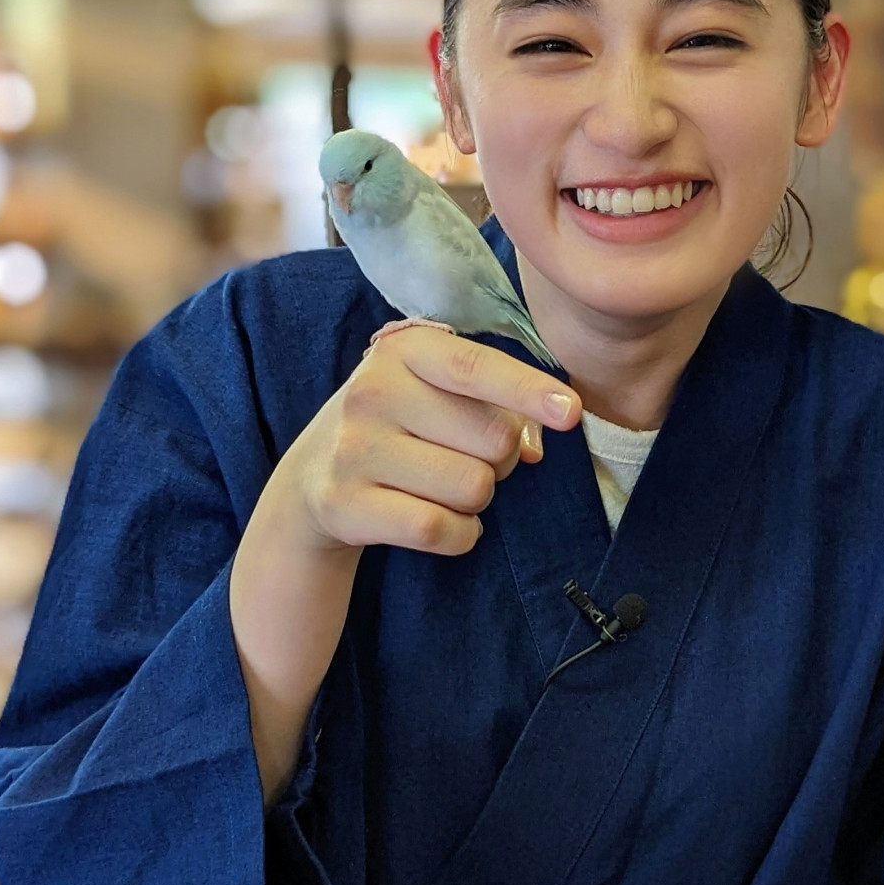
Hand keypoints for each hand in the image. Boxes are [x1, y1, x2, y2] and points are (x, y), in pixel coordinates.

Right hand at [230, 331, 578, 800]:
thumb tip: (534, 447)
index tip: (572, 412)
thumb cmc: (401, 428)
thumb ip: (496, 406)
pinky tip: (438, 522)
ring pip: (474, 488)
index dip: (530, 391)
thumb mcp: (438, 395)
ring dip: (477, 500)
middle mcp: (372, 392)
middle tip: (465, 458)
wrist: (311, 482)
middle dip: (501, 460)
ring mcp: (353, 449)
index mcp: (403, 350)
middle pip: (494, 440)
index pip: (478, 368)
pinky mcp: (343, 504)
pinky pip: (442, 530)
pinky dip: (459, 534)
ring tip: (441, 486)